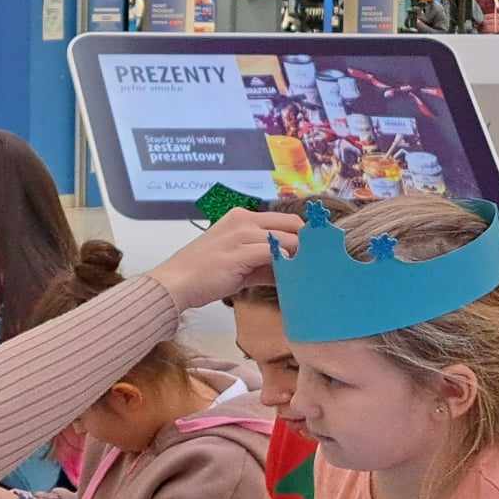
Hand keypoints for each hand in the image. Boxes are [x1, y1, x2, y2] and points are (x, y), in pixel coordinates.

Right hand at [148, 209, 303, 311]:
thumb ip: (264, 263)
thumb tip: (291, 271)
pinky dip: (288, 263)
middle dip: (309, 242)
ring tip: (314, 270)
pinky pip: (275, 254)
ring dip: (302, 255)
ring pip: (286, 239)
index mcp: (240, 216)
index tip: (317, 251)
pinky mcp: (241, 252)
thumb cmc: (203, 274)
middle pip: (291, 224)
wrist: (176, 282)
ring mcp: (241, 234)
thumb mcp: (238, 263)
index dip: (303, 235)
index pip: (284, 219)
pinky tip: (296, 276)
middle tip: (322, 260)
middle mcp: (242, 219)